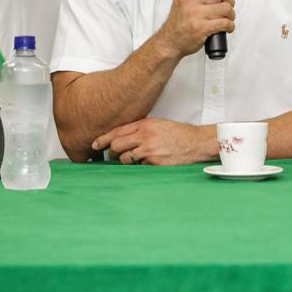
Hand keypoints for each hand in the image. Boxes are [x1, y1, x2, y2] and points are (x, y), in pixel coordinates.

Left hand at [92, 118, 216, 165]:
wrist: (196, 142)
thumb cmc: (178, 134)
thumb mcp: (157, 124)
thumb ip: (140, 129)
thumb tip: (122, 138)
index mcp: (145, 124)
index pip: (117, 131)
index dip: (103, 138)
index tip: (95, 144)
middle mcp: (145, 136)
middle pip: (116, 145)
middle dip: (111, 152)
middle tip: (112, 155)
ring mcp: (149, 150)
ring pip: (125, 158)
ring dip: (125, 161)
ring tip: (134, 159)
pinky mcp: (154, 162)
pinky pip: (138, 167)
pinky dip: (140, 166)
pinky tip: (148, 162)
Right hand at [153, 0, 237, 57]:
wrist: (170, 41)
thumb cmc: (180, 20)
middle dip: (230, 0)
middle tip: (228, 6)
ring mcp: (195, 13)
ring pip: (226, 8)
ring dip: (231, 14)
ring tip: (226, 18)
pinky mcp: (201, 28)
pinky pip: (225, 23)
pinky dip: (230, 26)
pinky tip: (226, 27)